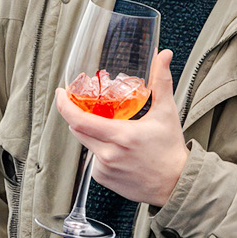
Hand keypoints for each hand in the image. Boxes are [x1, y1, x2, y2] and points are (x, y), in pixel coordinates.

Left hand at [57, 49, 188, 207]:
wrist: (175, 183)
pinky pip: (93, 159)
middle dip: (80, 116)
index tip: (61, 93)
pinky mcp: (103, 179)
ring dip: (92, 133)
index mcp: (122, 135)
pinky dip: (100, 150)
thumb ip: (162, 81)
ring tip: (113, 130)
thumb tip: (164, 54)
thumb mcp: (166, 112)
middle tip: (88, 106)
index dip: (64, 105)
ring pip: (86, 144)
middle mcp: (109, 154)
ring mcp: (104, 168)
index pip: (79, 119)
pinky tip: (117, 150)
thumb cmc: (170, 149)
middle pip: (78, 130)